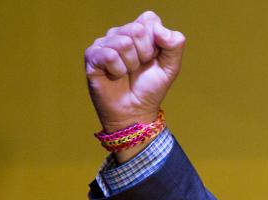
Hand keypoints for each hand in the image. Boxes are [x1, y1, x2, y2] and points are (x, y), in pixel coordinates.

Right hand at [84, 11, 184, 132]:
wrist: (135, 112)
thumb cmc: (150, 89)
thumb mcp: (171, 67)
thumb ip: (175, 45)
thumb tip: (160, 30)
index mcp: (140, 33)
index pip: (149, 19)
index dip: (156, 40)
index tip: (153, 58)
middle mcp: (121, 34)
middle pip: (137, 29)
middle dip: (144, 54)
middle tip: (139, 68)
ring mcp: (105, 43)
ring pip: (124, 42)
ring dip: (131, 64)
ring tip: (127, 73)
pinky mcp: (92, 55)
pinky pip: (109, 55)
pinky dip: (117, 70)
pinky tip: (115, 76)